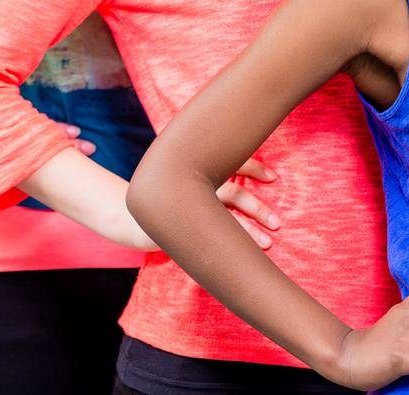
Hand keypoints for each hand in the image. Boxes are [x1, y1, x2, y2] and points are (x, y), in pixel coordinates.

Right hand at [121, 157, 281, 253]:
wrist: (132, 218)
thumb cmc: (168, 196)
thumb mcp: (188, 178)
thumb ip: (210, 168)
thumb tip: (239, 155)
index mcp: (195, 169)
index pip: (230, 162)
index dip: (253, 167)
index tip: (273, 177)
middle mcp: (191, 186)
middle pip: (232, 193)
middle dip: (257, 208)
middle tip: (277, 222)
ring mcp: (186, 210)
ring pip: (224, 218)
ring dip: (249, 231)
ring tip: (268, 243)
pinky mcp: (179, 231)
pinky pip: (212, 237)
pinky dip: (231, 245)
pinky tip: (244, 254)